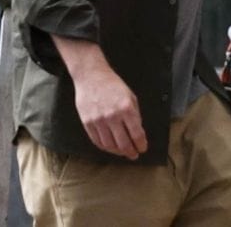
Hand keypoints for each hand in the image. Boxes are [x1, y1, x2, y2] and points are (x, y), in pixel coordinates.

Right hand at [53, 36, 147, 159]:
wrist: (92, 77)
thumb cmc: (113, 85)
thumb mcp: (131, 96)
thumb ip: (135, 114)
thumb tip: (138, 132)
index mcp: (126, 108)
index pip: (136, 133)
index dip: (141, 144)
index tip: (143, 148)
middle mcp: (112, 116)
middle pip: (123, 143)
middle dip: (130, 151)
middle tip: (134, 155)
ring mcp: (98, 121)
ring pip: (109, 145)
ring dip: (118, 152)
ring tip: (123, 152)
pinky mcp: (87, 123)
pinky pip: (97, 141)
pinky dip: (105, 147)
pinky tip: (111, 148)